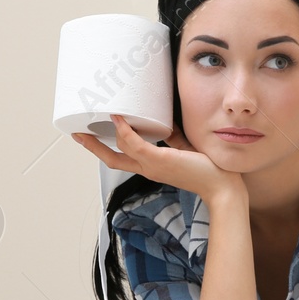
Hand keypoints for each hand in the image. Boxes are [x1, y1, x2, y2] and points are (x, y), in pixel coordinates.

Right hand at [72, 114, 245, 206]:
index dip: (104, 148)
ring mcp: (151, 166)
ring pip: (119, 150)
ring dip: (106, 132)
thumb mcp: (185, 148)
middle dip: (92, 145)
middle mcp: (147, 168)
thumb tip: (167, 122)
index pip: (121, 159)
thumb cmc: (208, 169)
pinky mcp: (159, 160)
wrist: (222, 186)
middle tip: (76, 131)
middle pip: (111, 158)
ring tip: (97, 113)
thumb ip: (173, 137)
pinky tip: (118, 117)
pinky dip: (124, 130)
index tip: (92, 137)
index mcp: (151, 166)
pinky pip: (134, 144)